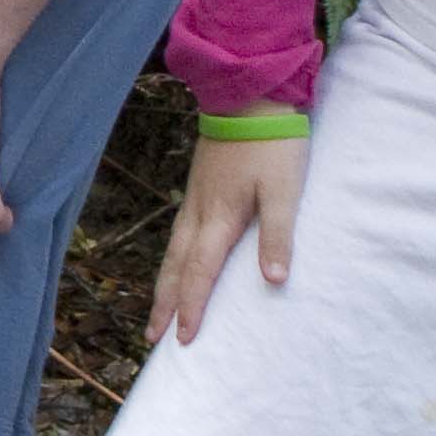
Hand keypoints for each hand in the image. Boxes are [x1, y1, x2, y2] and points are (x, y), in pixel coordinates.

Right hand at [153, 133, 302, 342]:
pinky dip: (172, 260)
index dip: (192, 307)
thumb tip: (274, 281)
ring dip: (164, 284)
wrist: (249, 96)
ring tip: (157, 310)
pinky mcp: (200, 188)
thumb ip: (277, 236)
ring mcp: (195, 199)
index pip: (200, 273)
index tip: (183, 339)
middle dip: (164, 304)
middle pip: (175, 268)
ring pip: (173, 251)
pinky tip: (175, 263)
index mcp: (219, 217)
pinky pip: (178, 235)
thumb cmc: (272, 144)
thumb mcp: (283, 190)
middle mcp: (199, 213)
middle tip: (152, 336)